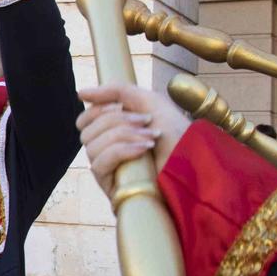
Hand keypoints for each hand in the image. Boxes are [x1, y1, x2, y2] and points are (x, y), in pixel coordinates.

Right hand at [76, 82, 189, 197]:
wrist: (196, 164)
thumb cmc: (177, 135)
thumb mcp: (149, 102)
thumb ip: (117, 91)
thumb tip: (80, 93)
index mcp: (113, 130)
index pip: (86, 118)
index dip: (98, 109)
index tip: (120, 106)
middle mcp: (107, 148)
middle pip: (87, 129)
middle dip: (117, 120)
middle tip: (145, 121)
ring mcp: (108, 168)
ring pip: (91, 144)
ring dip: (123, 135)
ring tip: (150, 138)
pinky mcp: (111, 184)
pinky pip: (98, 162)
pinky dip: (121, 151)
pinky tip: (143, 150)